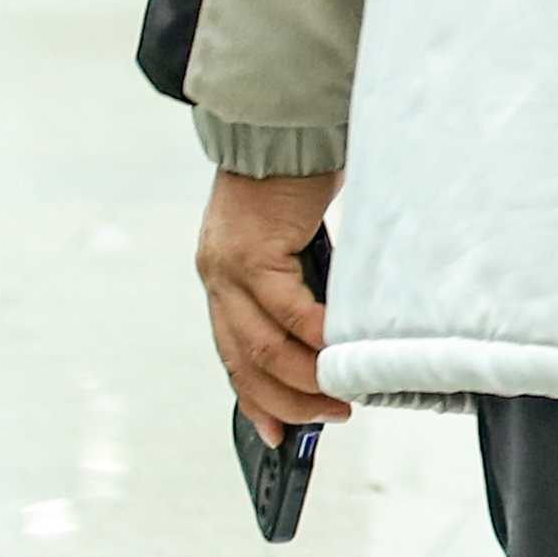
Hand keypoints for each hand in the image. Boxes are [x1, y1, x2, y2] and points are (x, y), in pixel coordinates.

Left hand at [198, 167, 351, 433]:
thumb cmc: (298, 174)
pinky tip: (340, 348)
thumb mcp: (293, 240)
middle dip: (288, 401)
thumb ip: (300, 282)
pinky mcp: (253, 251)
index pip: (233, 354)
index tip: (278, 436)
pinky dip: (316, 335)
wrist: (284, 120)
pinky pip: (287, 310)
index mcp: (223, 277)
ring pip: (263, 346)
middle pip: (245, 362)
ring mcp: (228, 267)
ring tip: (341, 393)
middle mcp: (216, 277)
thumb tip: (334, 331)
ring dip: (305, 378)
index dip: (256, 400)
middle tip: (330, 416)